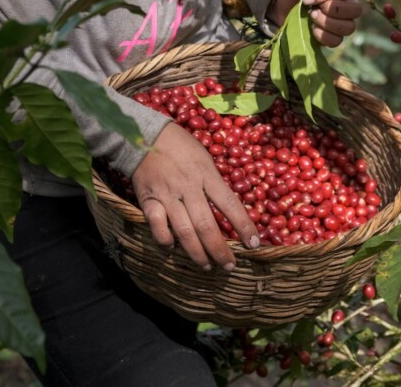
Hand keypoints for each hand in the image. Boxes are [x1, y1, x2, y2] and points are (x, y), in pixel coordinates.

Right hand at [131, 122, 259, 270]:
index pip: (230, 204)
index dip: (244, 226)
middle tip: (229, 265)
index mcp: (206, 173)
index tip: (254, 244)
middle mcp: (188, 186)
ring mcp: (167, 195)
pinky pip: (158, 227)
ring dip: (197, 254)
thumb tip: (228, 210)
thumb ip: (213, 182)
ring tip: (206, 265)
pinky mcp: (148, 200)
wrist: (145, 135)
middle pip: (207, 225)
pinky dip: (166, 241)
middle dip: (220, 250)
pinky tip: (173, 247)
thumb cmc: (181, 145)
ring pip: (184, 232)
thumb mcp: (204, 158)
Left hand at [268, 0, 362, 46]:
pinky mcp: (333, 36)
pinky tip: (312, 28)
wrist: (283, 9)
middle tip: (314, 10)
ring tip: (312, 17)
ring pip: (349, 27)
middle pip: (356, 9)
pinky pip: (337, 40)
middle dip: (333, 11)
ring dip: (327, 23)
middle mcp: (344, 3)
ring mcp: (341, 21)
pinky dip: (323, 36)